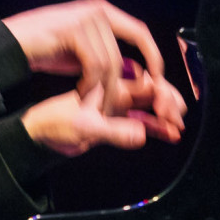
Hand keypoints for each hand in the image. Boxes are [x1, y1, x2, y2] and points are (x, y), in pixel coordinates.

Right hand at [1, 0, 184, 133]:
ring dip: (101, 90)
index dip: (152, 57)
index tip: (156, 81)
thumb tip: (135, 71)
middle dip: (121, 87)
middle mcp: (98, 11)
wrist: (11, 44)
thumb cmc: (45, 49)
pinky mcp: (74, 30)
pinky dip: (89, 84)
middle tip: (112, 108)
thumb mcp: (82, 52)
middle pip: (122, 57)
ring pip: (108, 64)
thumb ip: (106, 56)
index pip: (140, 33)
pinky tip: (79, 92)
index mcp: (104, 12)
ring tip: (88, 103)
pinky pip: (94, 64)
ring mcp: (85, 18)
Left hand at [21, 68, 186, 157]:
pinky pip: (141, 122)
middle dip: (169, 103)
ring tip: (178, 129)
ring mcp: (117, 108)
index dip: (163, 95)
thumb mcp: (85, 127)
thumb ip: (114, 131)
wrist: (41, 134)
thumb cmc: (56, 123)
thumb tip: (141, 135)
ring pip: (150, 108)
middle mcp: (118, 94)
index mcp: (112, 86)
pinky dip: (155, 128)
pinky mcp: (115, 122)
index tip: (168, 111)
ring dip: (165, 117)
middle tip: (177, 119)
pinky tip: (170, 135)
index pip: (148, 84)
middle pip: (153, 93)